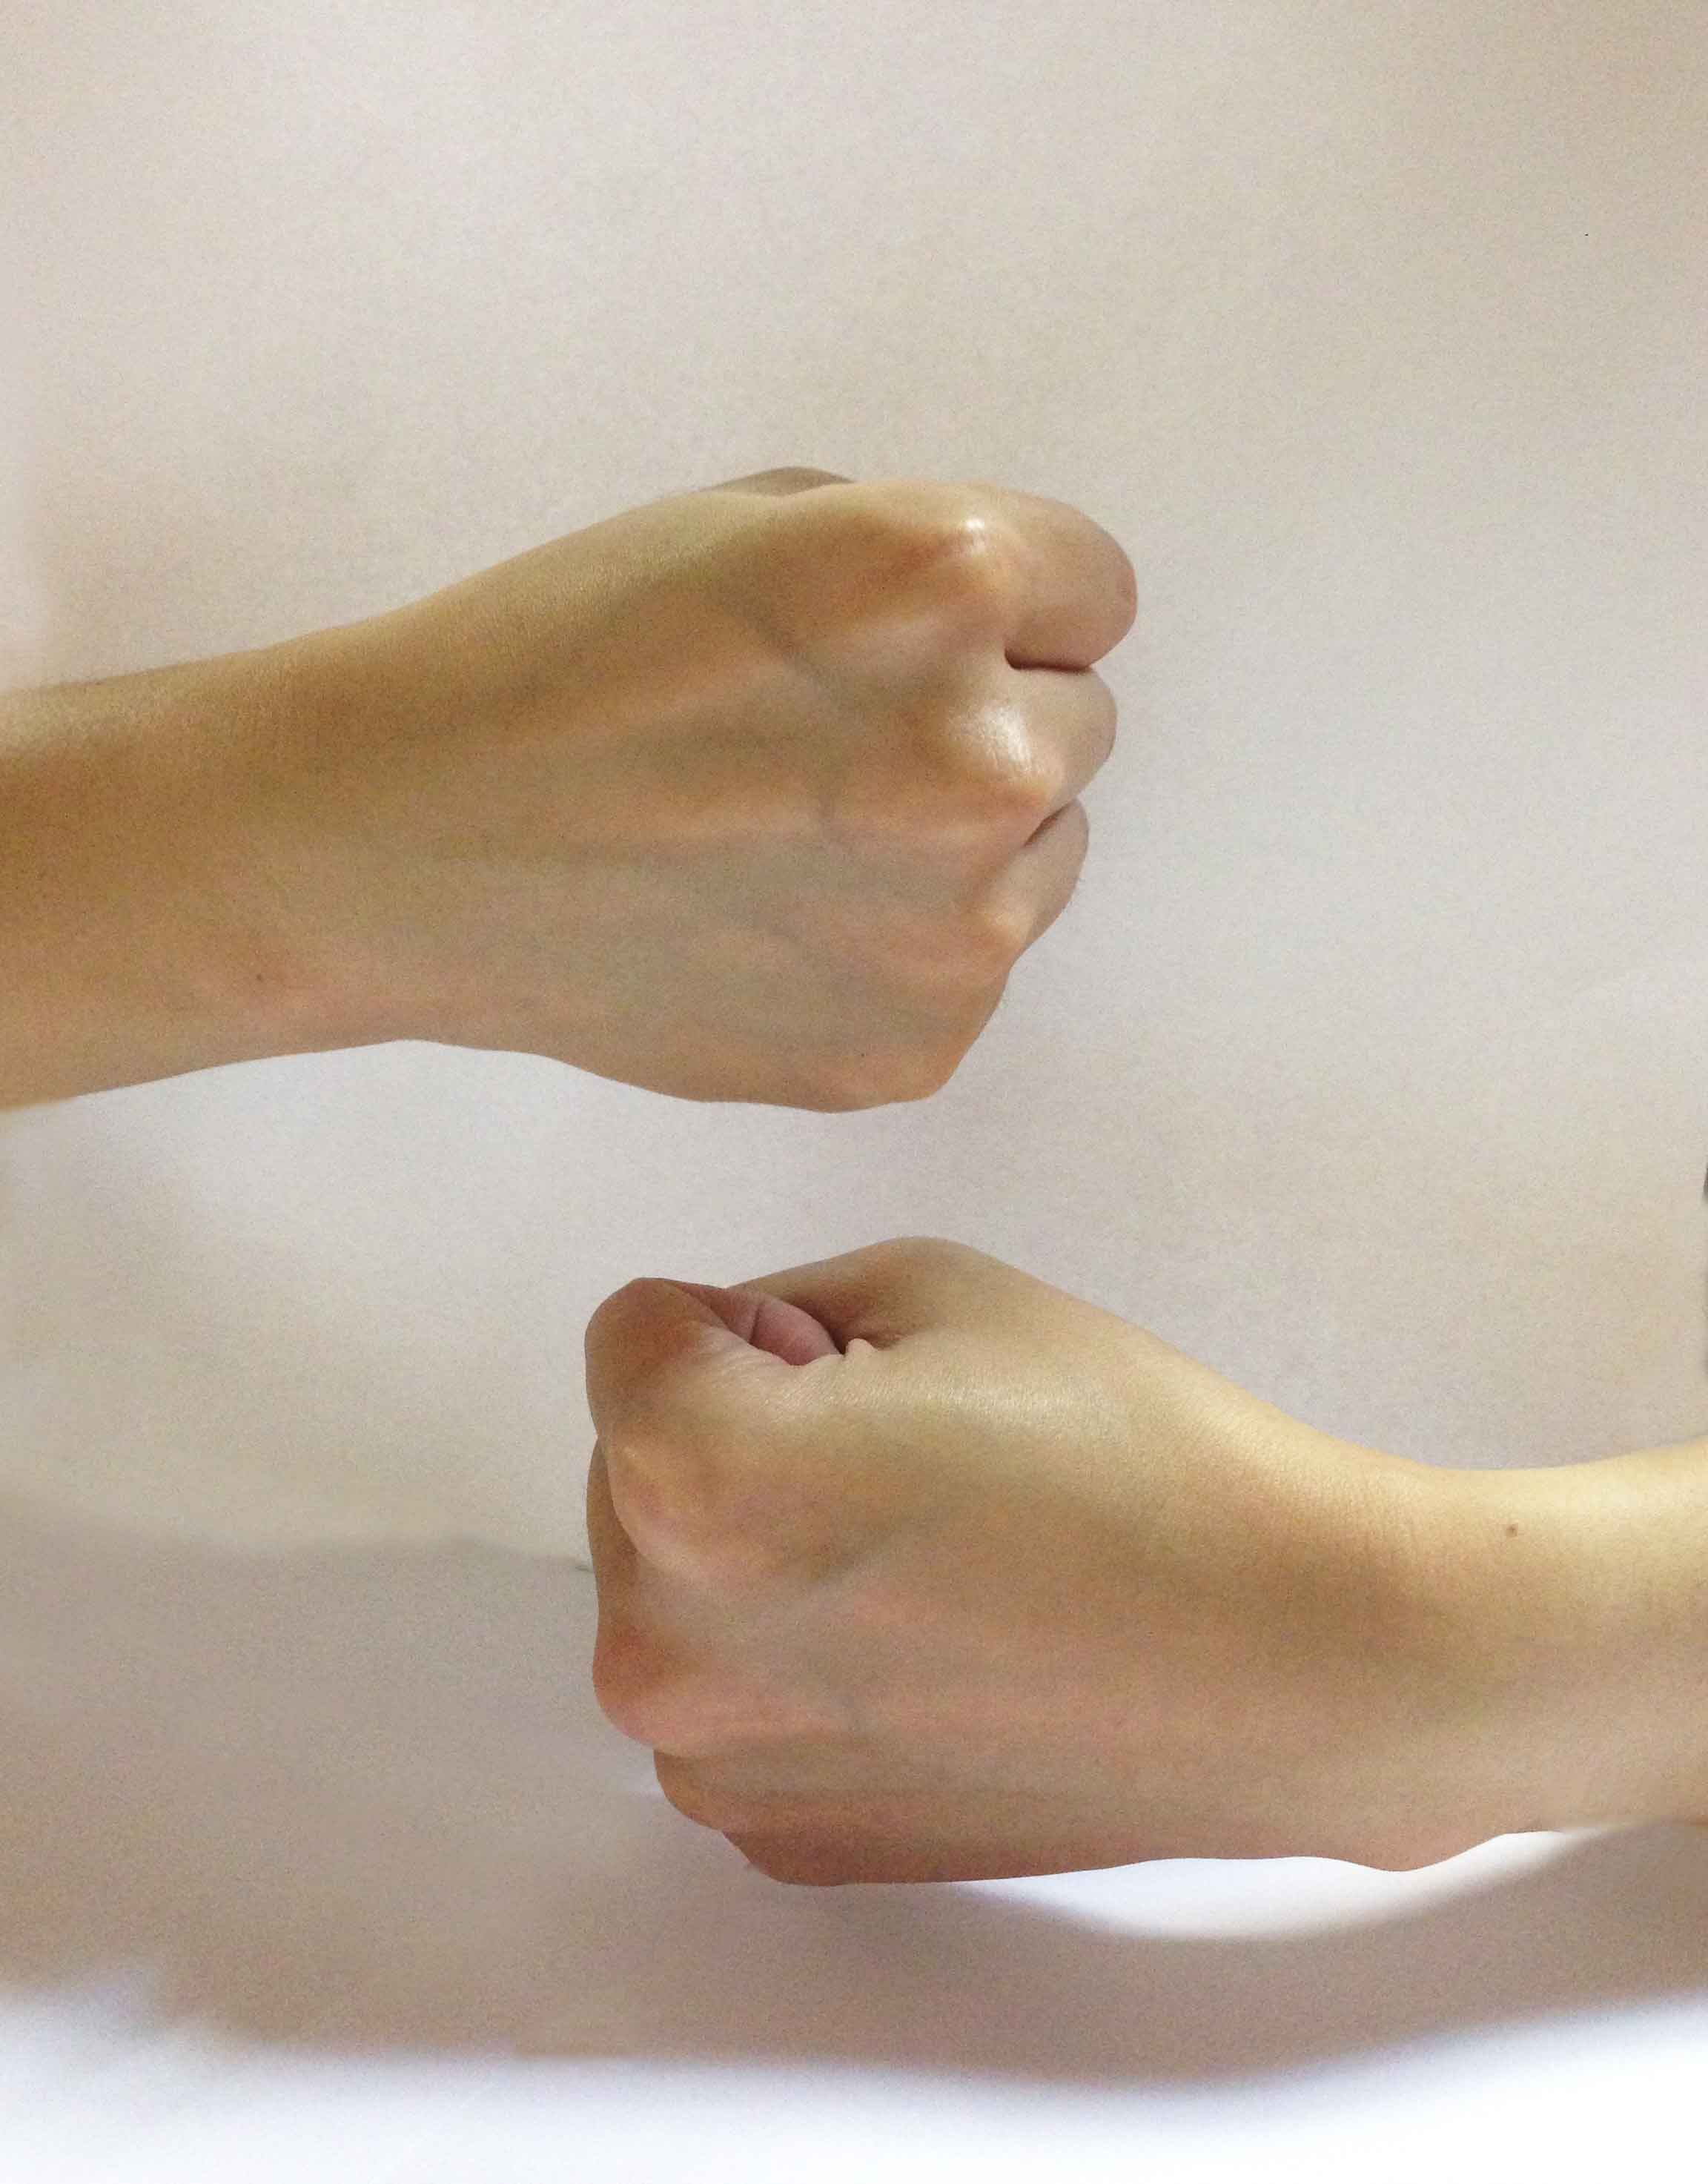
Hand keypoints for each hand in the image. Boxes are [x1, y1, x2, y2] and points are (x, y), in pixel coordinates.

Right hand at [260, 468, 1135, 1106]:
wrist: (413, 849)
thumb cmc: (560, 654)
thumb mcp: (753, 522)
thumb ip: (921, 567)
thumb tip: (1021, 643)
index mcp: (943, 580)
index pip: (1096, 590)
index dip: (1000, 610)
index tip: (898, 641)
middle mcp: (985, 755)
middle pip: (1080, 726)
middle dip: (981, 720)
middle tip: (825, 745)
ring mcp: (959, 927)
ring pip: (1042, 857)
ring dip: (958, 842)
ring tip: (790, 840)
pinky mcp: (916, 1045)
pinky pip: (967, 967)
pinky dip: (896, 948)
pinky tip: (768, 927)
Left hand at [584, 1237, 1627, 1885]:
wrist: (1285, 1662)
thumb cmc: (1131, 1453)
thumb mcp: (937, 1283)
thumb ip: (774, 1306)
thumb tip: (718, 1374)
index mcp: (693, 1485)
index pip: (631, 1333)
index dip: (751, 1324)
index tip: (862, 1368)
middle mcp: (662, 1650)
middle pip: (635, 1470)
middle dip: (739, 1434)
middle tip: (915, 1460)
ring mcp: (719, 1768)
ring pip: (680, 1589)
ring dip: (757, 1553)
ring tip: (931, 1560)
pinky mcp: (779, 1839)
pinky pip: (736, 1696)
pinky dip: (796, 1659)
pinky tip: (937, 1652)